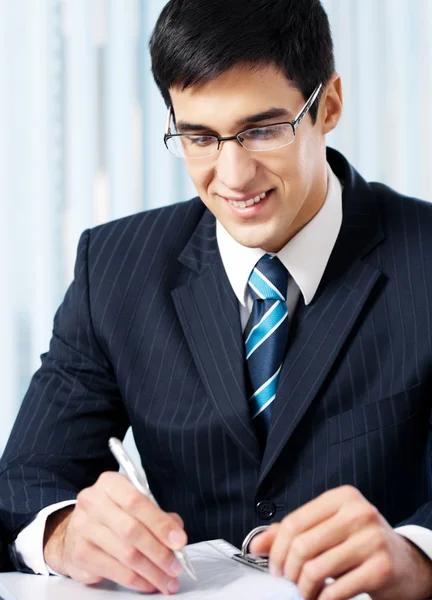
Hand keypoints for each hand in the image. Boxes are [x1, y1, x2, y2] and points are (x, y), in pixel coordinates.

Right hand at [43, 471, 187, 594]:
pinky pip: (115, 572)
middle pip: (132, 530)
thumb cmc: (111, 515)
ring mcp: (83, 529)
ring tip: (168, 581)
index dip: (160, 523)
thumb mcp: (133, 505)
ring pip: (125, 554)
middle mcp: (92, 503)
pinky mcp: (80, 555)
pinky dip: (137, 581)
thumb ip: (156, 515)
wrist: (72, 532)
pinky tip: (149, 583)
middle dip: (159, 552)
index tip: (180, 541)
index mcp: (110, 483)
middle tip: (176, 567)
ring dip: (152, 571)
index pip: (137, 501)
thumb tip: (176, 536)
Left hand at [249, 486, 431, 599]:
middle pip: (302, 545)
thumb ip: (294, 533)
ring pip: (315, 569)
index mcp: (342, 497)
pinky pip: (336, 590)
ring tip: (306, 593)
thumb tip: (256, 544)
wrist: (407, 564)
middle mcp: (358, 512)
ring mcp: (372, 538)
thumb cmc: (362, 544)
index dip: (277, 550)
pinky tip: (323, 599)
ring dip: (304, 589)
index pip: (294, 522)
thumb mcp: (329, 530)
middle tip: (289, 584)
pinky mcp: (381, 567)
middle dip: (289, 572)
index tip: (275, 567)